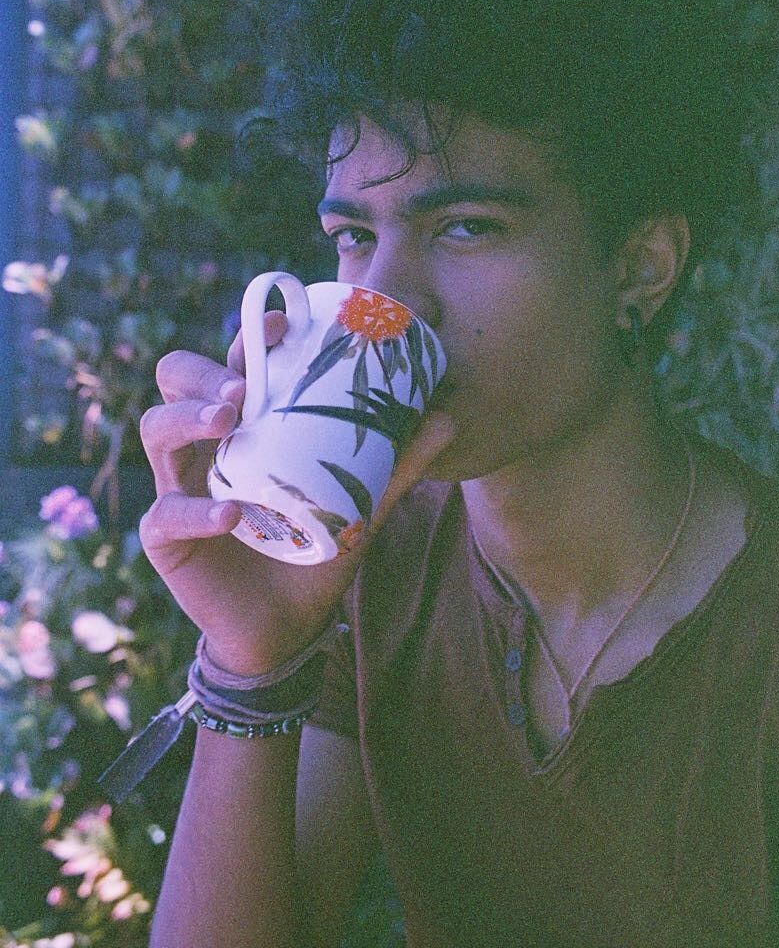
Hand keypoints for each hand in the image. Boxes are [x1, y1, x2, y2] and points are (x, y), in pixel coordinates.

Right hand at [139, 310, 454, 674]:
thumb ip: (399, 463)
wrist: (289, 627)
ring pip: (154, 429)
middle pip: (176, 378)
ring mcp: (178, 485)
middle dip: (204, 372)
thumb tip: (448, 416)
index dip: (246, 336)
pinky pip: (165, 514)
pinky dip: (197, 510)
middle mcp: (204, 444)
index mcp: (246, 422)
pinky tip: (231, 512)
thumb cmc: (317, 547)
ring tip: (227, 423)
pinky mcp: (166, 538)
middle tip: (243, 387)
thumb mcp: (362, 502)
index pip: (232, 362)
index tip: (280, 326)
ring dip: (187, 418)